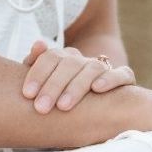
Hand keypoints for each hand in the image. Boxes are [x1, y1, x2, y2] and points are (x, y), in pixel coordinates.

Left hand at [20, 39, 136, 113]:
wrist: (95, 105)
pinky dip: (111, 79)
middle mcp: (83, 60)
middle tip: (41, 108)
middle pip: (68, 64)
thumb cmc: (61, 97)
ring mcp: (103, 68)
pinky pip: (122, 74)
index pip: (50, 57)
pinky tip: (97, 88)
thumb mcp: (45, 83)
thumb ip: (36, 64)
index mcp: (63, 58)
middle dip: (53, 86)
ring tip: (63, 106)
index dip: (38, 74)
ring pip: (92, 69)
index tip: (28, 94)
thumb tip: (39, 44)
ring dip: (76, 87)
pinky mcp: (124, 79)